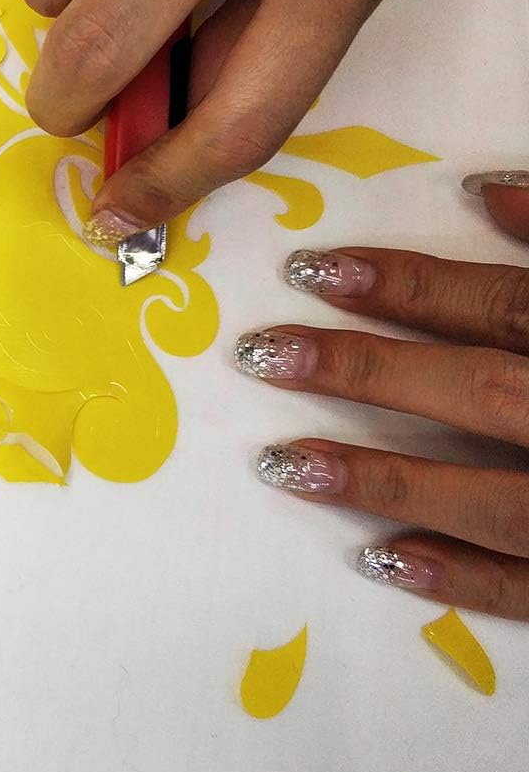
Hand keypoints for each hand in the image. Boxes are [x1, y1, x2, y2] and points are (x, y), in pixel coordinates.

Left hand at [234, 172, 528, 620]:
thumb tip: (485, 193)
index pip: (506, 306)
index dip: (407, 285)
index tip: (315, 269)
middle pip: (483, 391)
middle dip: (369, 372)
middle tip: (266, 354)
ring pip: (496, 499)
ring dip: (386, 480)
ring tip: (284, 463)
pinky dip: (464, 578)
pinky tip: (381, 558)